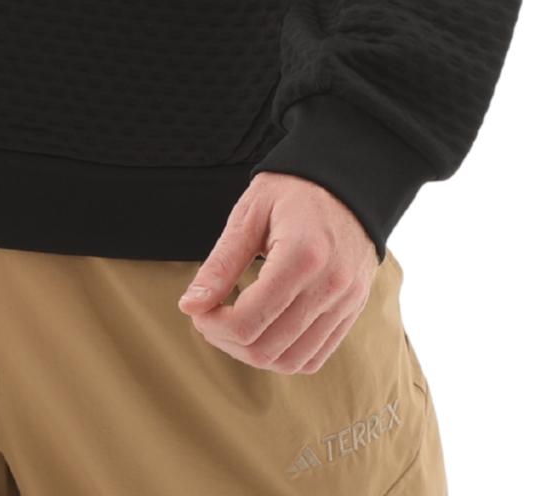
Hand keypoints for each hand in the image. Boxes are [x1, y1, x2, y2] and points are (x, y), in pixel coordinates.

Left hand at [175, 173, 379, 373]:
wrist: (347, 180)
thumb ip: (221, 263)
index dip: (213, 325)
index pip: (248, 321)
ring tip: (235, 325)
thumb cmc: (294, 189)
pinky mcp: (352, 311)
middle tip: (210, 317)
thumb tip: (190, 306)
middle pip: (267, 348)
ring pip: (291, 361)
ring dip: (253, 354)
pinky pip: (315, 357)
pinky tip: (264, 330)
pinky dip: (284, 356)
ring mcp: (346, 302)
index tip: (198, 309)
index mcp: (301, 255)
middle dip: (226, 341)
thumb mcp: (250, 213)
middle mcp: (330, 286)